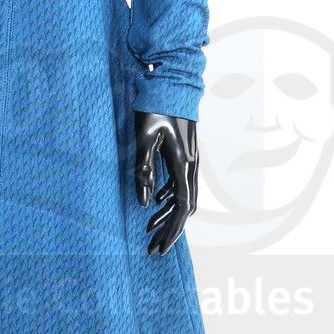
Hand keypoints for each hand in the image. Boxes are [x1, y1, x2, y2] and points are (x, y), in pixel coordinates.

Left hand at [134, 112, 198, 256]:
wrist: (171, 83)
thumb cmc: (156, 108)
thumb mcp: (144, 138)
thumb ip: (144, 170)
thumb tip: (144, 203)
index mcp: (183, 164)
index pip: (180, 208)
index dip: (171, 231)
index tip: (159, 249)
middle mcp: (190, 165)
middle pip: (183, 208)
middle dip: (169, 230)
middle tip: (152, 248)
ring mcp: (188, 160)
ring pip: (181, 197)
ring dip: (167, 215)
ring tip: (149, 230)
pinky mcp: (182, 155)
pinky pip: (178, 184)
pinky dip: (167, 199)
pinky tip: (154, 203)